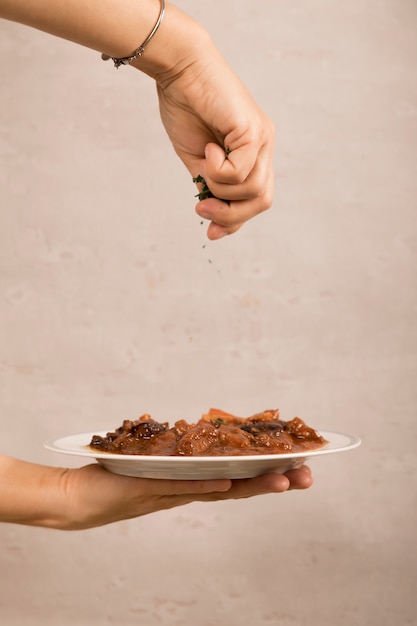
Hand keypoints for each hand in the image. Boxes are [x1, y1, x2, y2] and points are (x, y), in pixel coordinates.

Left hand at [59, 464, 311, 529]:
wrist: (76, 499)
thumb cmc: (114, 480)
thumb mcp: (154, 461)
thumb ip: (178, 453)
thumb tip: (199, 433)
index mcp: (192, 482)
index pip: (239, 476)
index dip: (269, 470)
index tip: (300, 461)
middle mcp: (188, 490)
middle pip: (240, 486)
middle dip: (277, 480)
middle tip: (310, 475)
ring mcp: (172, 492)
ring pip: (221, 490)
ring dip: (254, 485)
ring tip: (286, 479)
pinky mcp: (149, 489)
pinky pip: (184, 488)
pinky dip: (209, 485)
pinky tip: (232, 480)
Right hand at [155, 28, 274, 239]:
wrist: (179, 70)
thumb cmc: (185, 108)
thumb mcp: (198, 160)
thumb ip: (211, 185)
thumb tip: (216, 214)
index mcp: (252, 154)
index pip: (256, 199)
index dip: (235, 221)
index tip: (210, 232)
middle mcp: (264, 147)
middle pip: (262, 201)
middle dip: (231, 215)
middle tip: (202, 208)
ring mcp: (263, 138)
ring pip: (252, 190)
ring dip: (220, 190)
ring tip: (204, 164)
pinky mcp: (254, 130)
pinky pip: (241, 173)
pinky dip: (219, 171)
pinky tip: (209, 148)